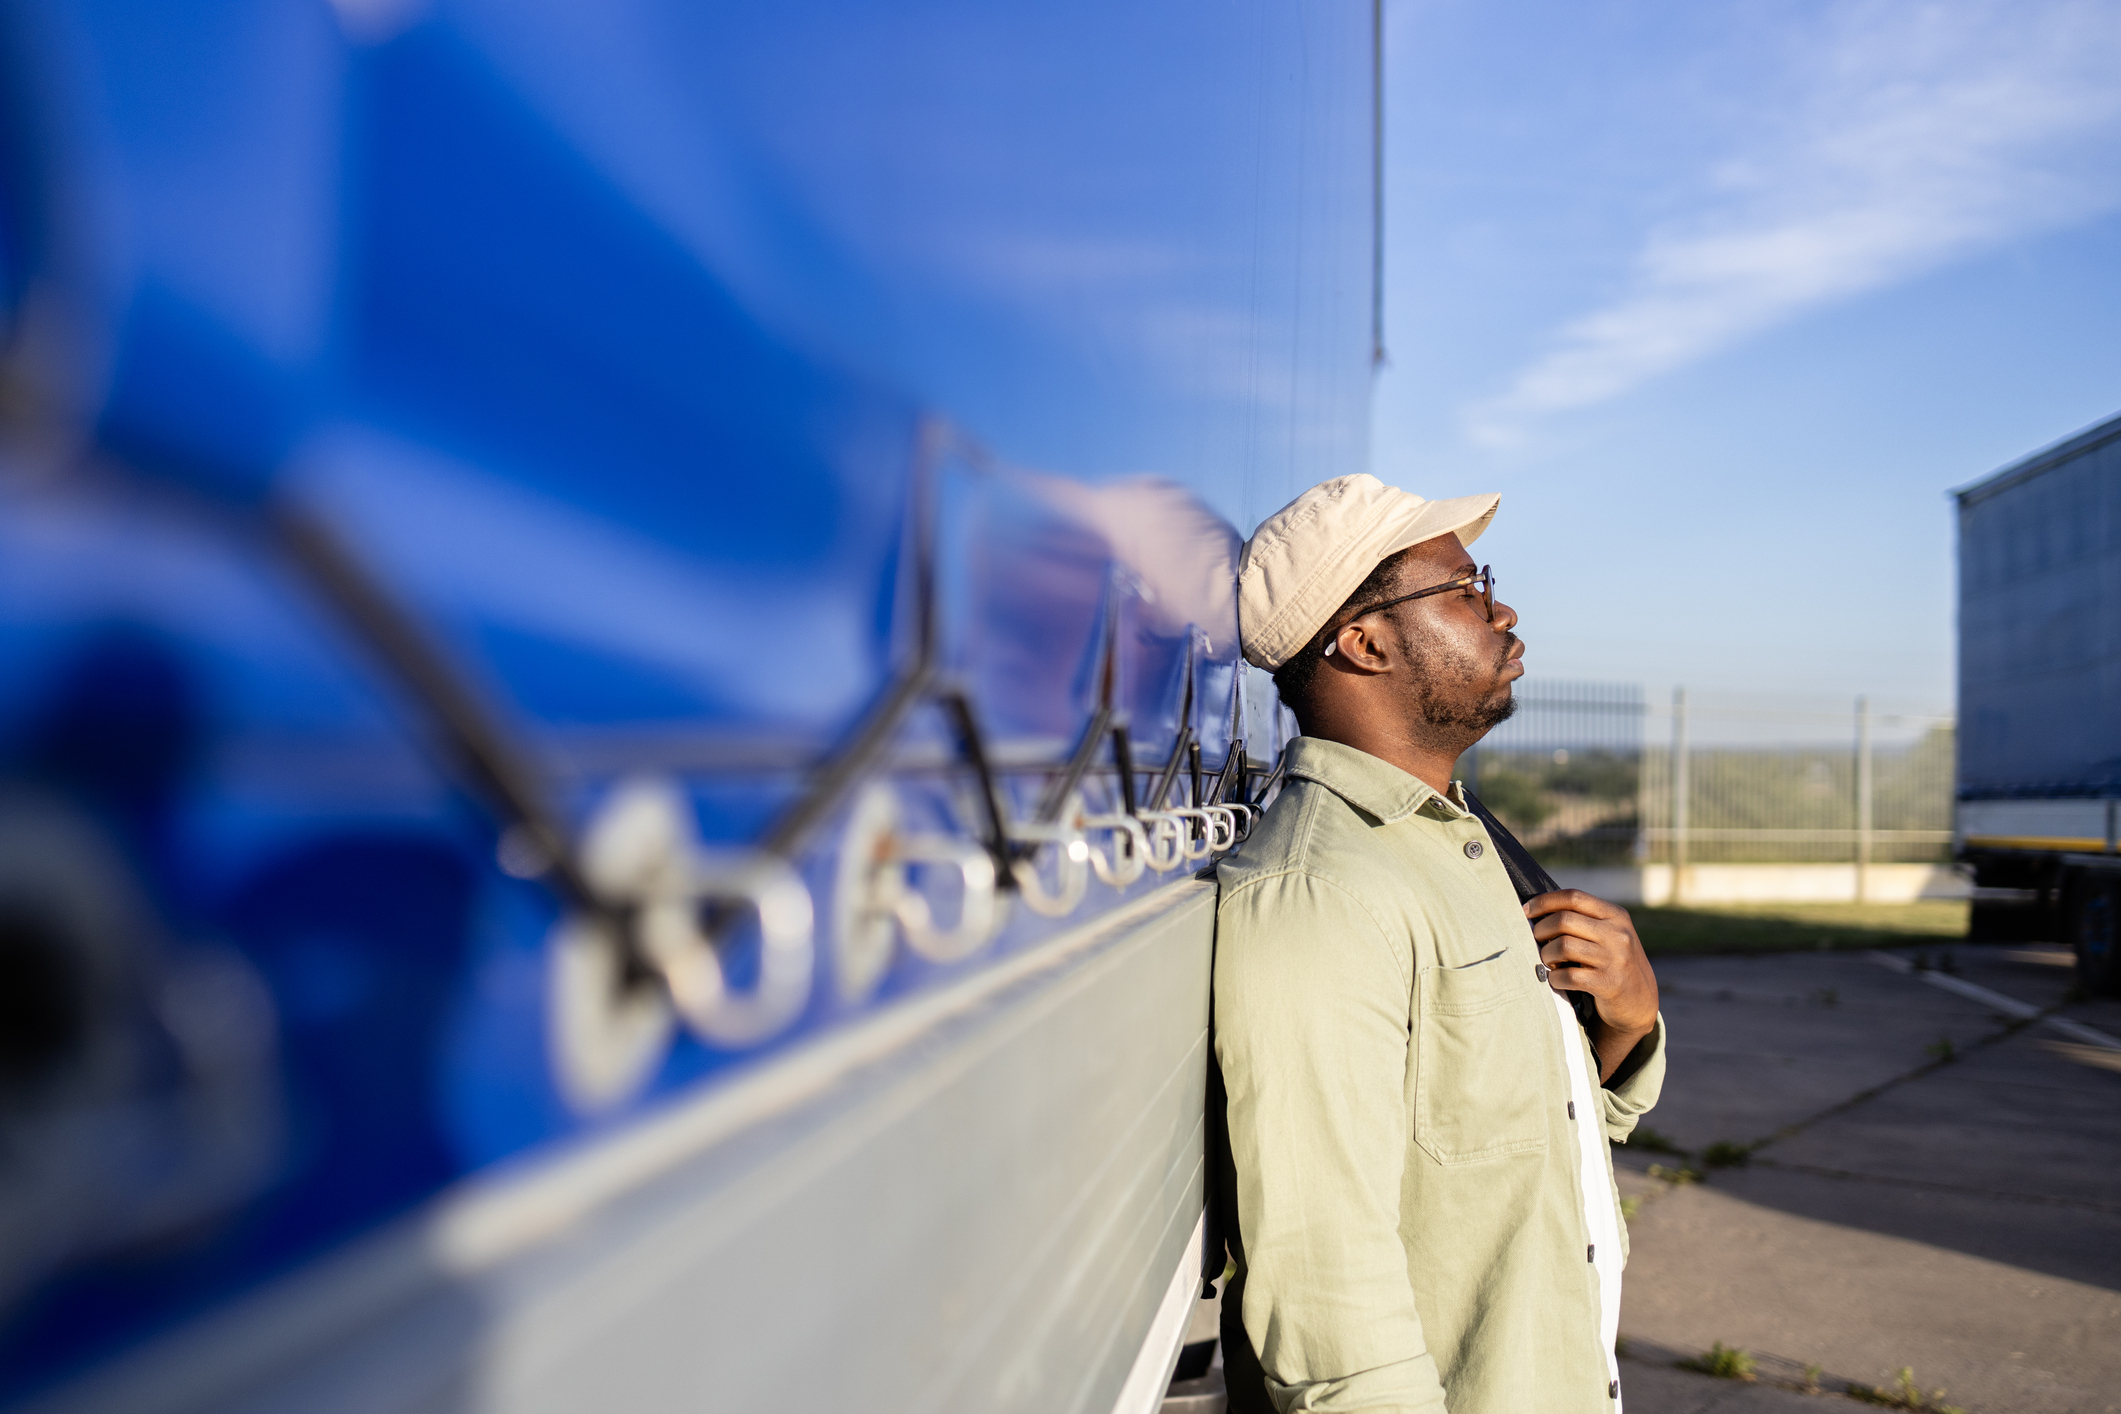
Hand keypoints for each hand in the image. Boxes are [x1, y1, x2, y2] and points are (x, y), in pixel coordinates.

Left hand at [1524, 889, 1659, 1082]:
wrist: (1639, 999)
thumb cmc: (1612, 960)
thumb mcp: (1609, 933)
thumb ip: (1583, 919)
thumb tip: (1536, 910)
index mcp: (1616, 915)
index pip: (1574, 897)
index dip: (1545, 901)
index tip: (1526, 910)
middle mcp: (1618, 934)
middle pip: (1564, 920)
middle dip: (1541, 930)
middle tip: (1536, 940)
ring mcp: (1615, 959)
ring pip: (1563, 946)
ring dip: (1546, 955)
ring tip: (1548, 961)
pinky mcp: (1609, 984)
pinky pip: (1569, 976)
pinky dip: (1555, 978)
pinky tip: (1556, 979)